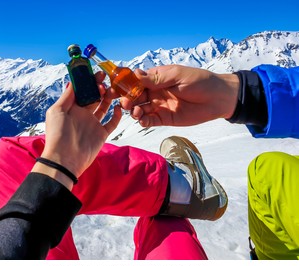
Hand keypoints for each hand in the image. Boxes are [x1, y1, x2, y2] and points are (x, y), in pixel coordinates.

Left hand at [33, 80, 121, 188]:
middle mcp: (83, 114)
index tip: (98, 73)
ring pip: (104, 107)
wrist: (65, 159)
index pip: (83, 91)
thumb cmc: (58, 134)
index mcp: (72, 108)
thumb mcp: (57, 111)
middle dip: (100, 87)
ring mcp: (93, 124)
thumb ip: (67, 96)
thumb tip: (73, 81)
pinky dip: (117, 115)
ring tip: (113, 90)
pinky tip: (118, 107)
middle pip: (94, 97)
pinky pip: (112, 123)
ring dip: (109, 98)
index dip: (90, 82)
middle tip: (106, 81)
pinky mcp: (102, 134)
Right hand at [120, 65, 238, 126]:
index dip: (126, 85)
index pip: (137, 81)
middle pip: (135, 96)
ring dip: (134, 111)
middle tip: (126, 103)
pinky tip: (142, 120)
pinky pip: (150, 121)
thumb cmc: (200, 81)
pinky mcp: (165, 119)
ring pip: (140, 109)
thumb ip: (156, 78)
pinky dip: (143, 121)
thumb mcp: (177, 75)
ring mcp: (159, 106)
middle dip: (128, 100)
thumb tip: (135, 74)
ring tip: (136, 112)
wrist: (218, 98)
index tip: (117, 88)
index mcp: (157, 78)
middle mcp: (155, 92)